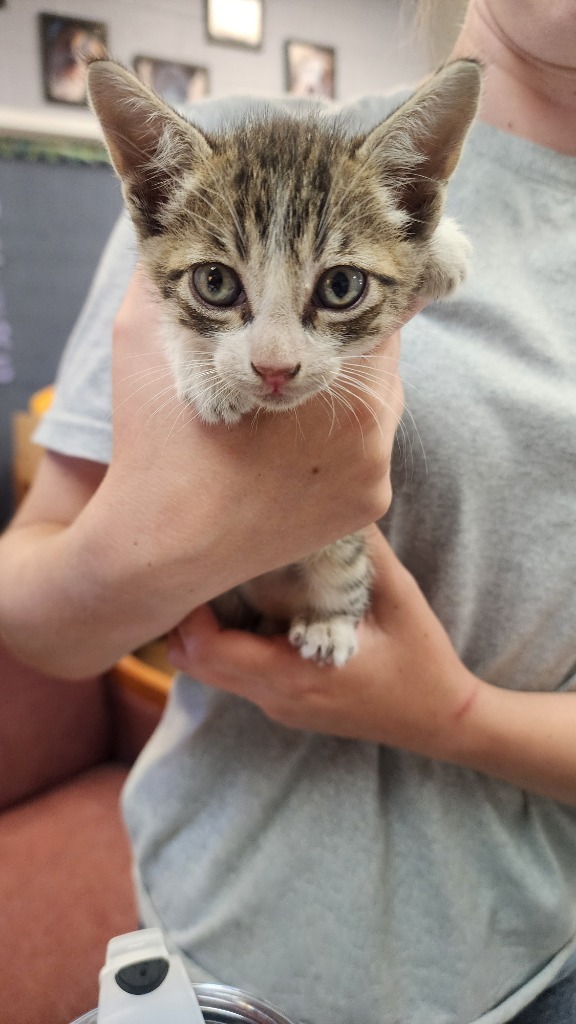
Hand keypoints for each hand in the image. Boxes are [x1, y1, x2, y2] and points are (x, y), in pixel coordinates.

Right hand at [99, 269, 422, 611]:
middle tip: (284, 344)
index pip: (376, 309)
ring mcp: (376, 482)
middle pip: (377, 358)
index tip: (313, 285)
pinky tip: (288, 446)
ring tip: (280, 401)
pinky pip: (365, 453)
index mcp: (345, 388)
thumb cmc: (157, 447)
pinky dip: (338, 440)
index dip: (339, 292)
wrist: (158, 554)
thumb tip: (170, 222)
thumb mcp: (149, 338)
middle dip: (333, 342)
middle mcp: (377, 437)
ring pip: (375, 406)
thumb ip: (170, 271)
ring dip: (338, 391)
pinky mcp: (366, 513)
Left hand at [166, 527, 479, 758]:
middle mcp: (276, 697)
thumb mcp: (398, 597)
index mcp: (295, 674)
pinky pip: (238, 675)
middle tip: (206, 569)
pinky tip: (262, 609)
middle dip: (188, 616)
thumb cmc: (421, 660)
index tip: (203, 566)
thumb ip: (362, 552)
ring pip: (212, 671)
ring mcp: (279, 706)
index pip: (208, 650)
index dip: (190, 609)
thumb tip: (330, 501)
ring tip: (231, 582)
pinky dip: (232, 643)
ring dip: (208, 629)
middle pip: (195, 663)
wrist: (441, 720)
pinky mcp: (286, 706)